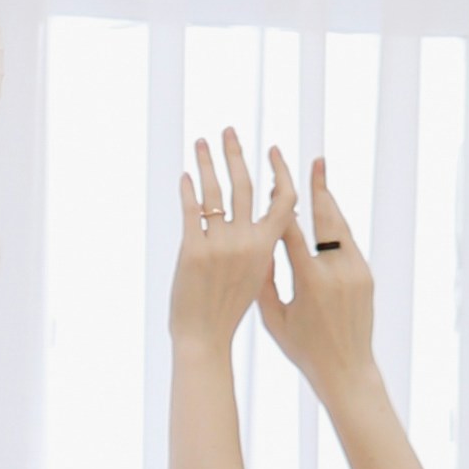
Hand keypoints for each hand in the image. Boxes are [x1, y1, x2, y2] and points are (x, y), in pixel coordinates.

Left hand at [170, 128, 281, 344]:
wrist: (204, 338)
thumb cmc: (228, 310)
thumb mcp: (256, 277)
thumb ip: (259, 248)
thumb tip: (260, 223)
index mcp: (267, 247)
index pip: (284, 200)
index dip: (280, 172)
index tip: (272, 149)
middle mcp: (246, 242)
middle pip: (243, 186)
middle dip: (234, 154)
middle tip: (228, 130)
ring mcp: (220, 245)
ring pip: (215, 192)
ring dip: (206, 163)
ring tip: (201, 142)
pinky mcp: (193, 251)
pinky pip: (191, 211)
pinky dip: (188, 190)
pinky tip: (184, 176)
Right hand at [253, 145, 382, 411]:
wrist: (347, 370)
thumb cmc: (303, 350)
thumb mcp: (274, 319)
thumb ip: (263, 282)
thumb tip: (254, 245)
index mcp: (311, 281)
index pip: (293, 231)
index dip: (282, 203)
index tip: (275, 179)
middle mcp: (337, 271)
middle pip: (326, 218)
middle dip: (317, 187)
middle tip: (314, 159)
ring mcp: (356, 271)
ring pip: (342, 227)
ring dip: (329, 202)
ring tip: (320, 177)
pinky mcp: (366, 276)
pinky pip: (350, 242)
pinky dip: (338, 225)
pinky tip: (329, 212)